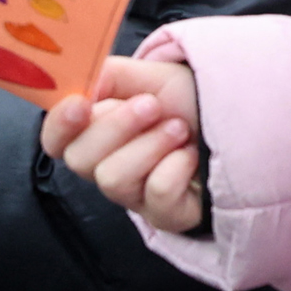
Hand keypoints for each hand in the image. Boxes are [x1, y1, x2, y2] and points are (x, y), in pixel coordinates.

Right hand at [44, 48, 207, 233]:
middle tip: (153, 106)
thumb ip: (106, 75)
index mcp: (94, 132)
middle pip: (80, 160)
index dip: (60, 125)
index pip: (54, 139)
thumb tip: (81, 83)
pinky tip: (191, 155)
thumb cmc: (187, 100)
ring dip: (151, 145)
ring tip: (180, 129)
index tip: (81, 105)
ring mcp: (134, 195)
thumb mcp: (146, 75)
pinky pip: (156, 194)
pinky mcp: (165, 215)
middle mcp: (106, 166)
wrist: (236, 118)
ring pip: (113, 179)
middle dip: (118, 127)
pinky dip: (177, 166)